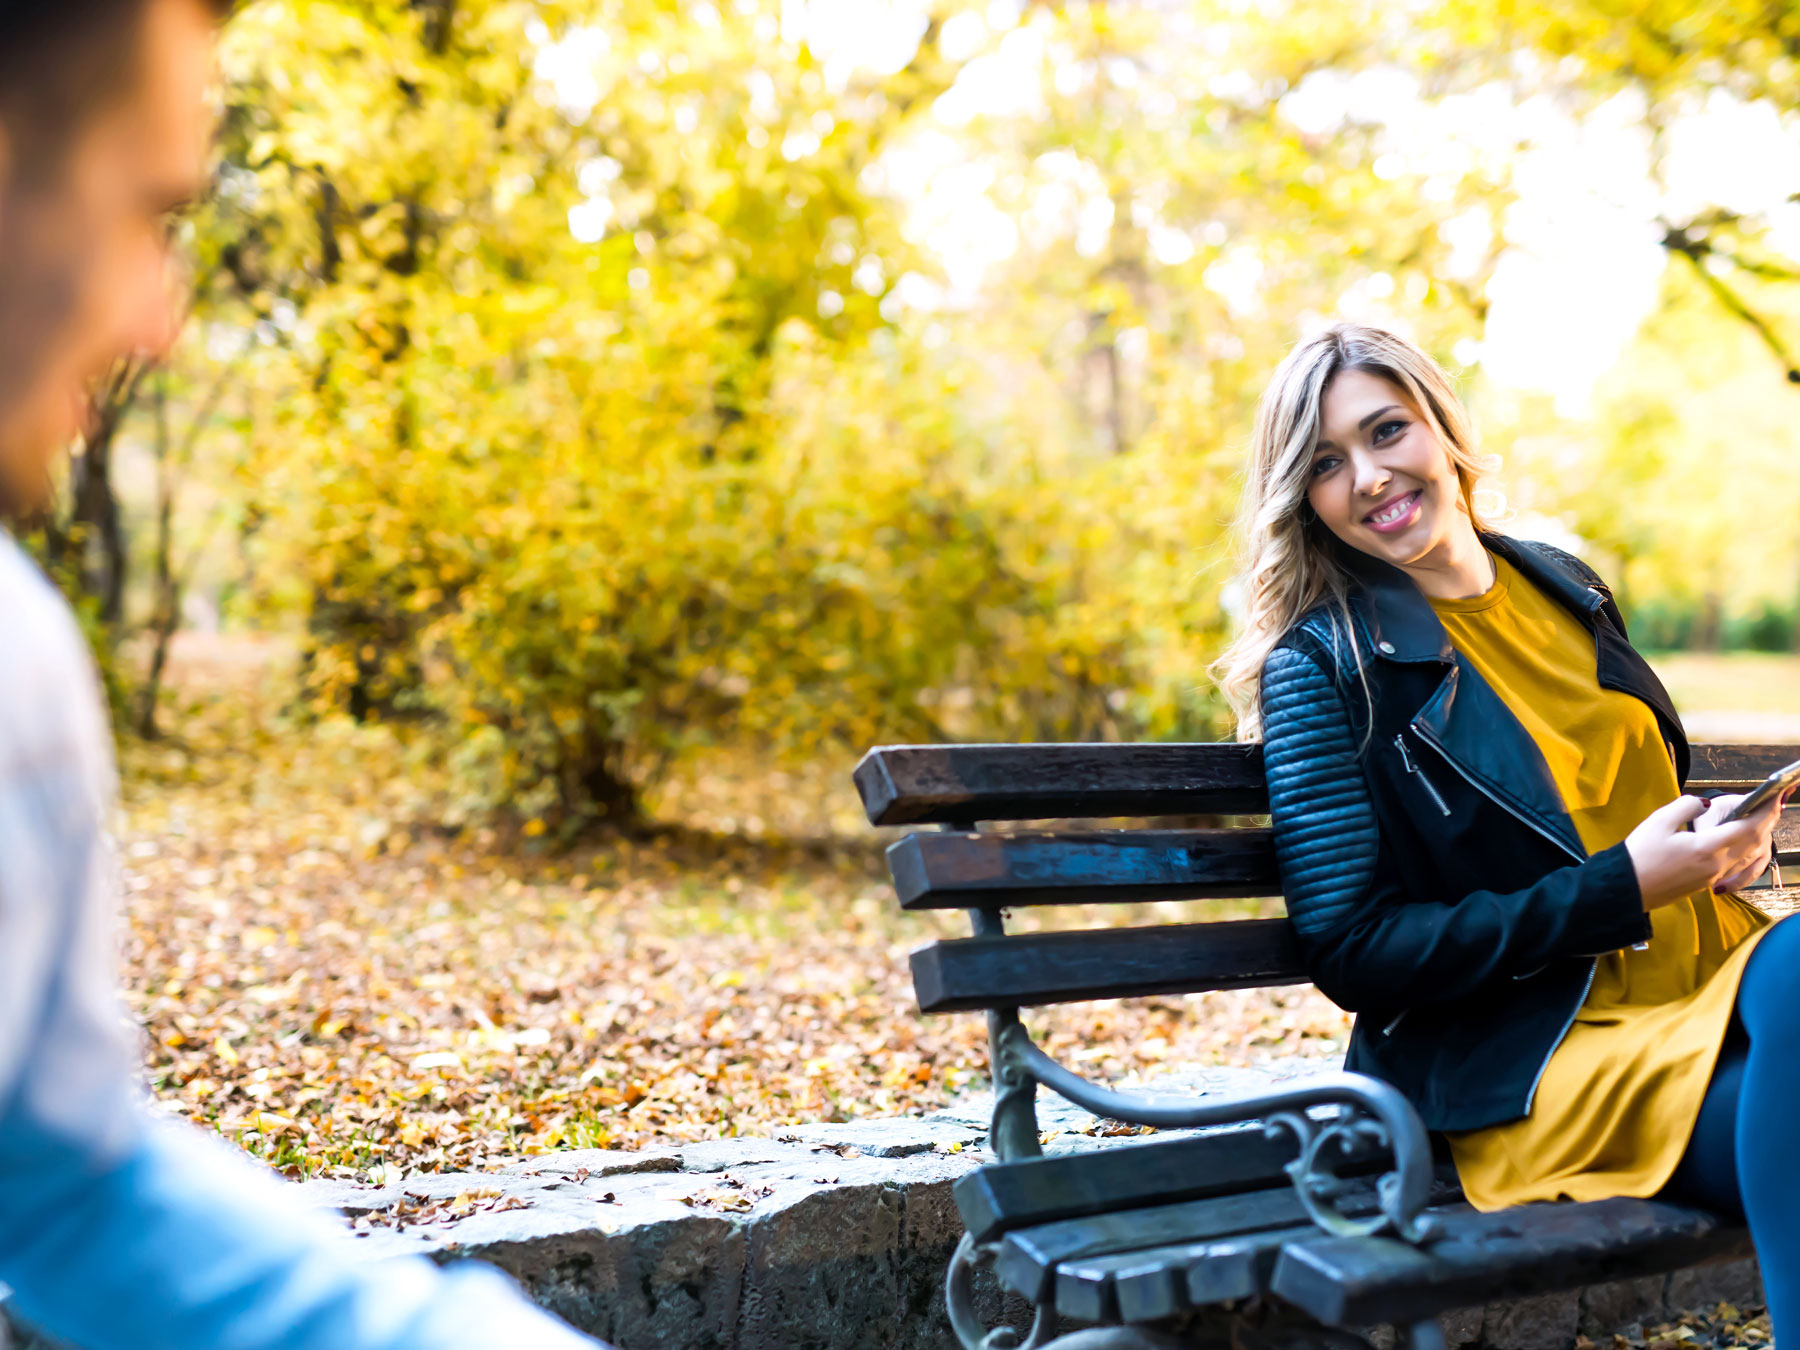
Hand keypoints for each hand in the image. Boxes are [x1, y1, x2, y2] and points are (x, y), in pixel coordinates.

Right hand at [1625, 794, 1779, 909]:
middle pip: (1752, 843)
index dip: (1763, 813)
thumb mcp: (1659, 821)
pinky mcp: (1706, 884)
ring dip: (1756, 839)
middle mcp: (1717, 865)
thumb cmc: (1640, 854)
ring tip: (1760, 823)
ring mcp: (1713, 877)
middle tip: (1771, 807)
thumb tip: (1703, 804)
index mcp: (1707, 847)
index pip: (1747, 828)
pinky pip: (1735, 867)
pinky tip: (1740, 846)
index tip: (1772, 799)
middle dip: (1764, 824)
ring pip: (1746, 857)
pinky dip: (1744, 853)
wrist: (1628, 888)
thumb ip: (1686, 806)